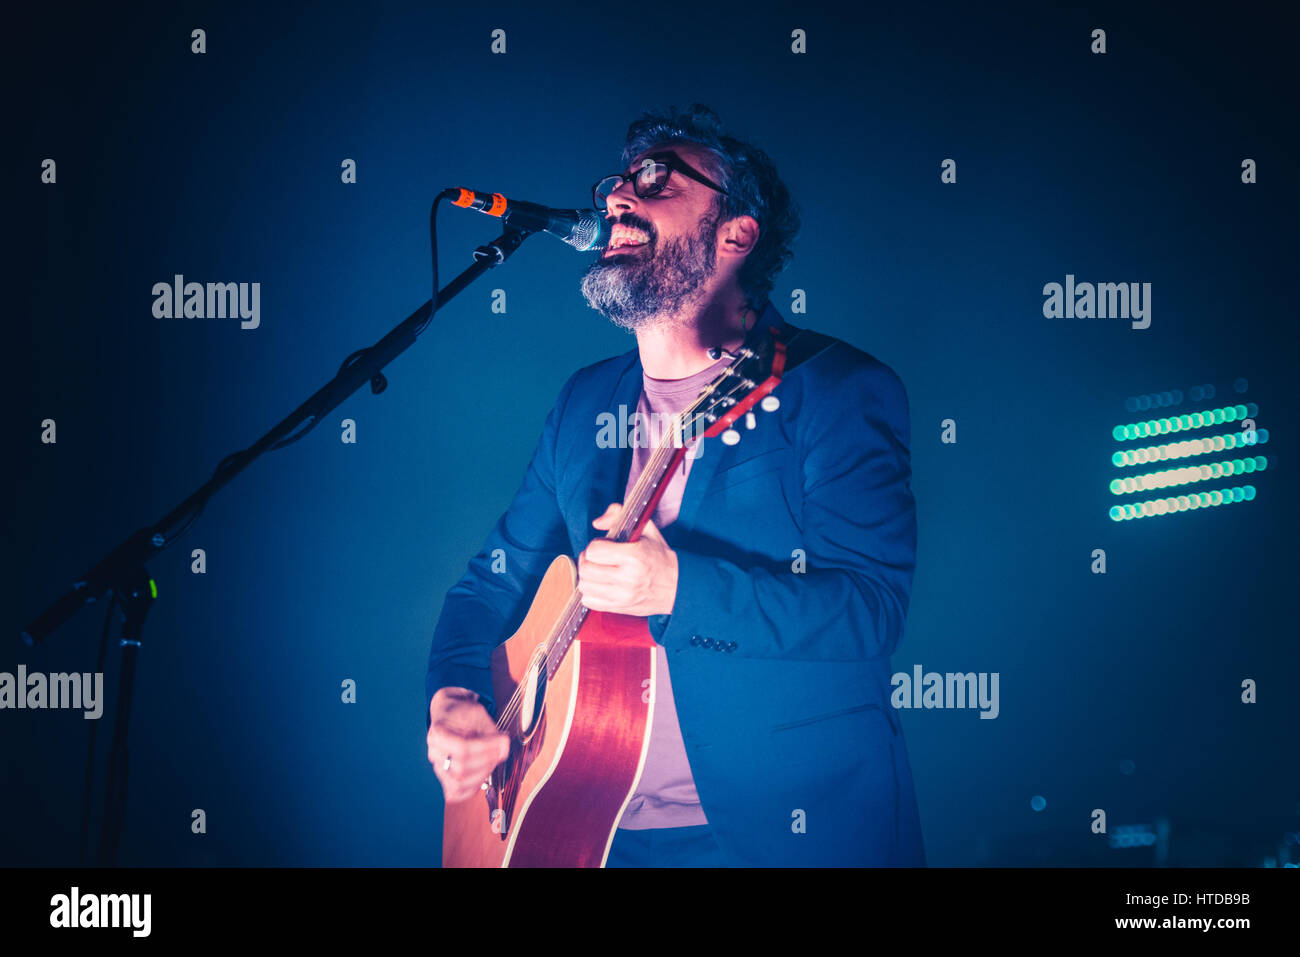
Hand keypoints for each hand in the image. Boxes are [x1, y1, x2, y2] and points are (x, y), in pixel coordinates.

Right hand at [427, 687, 509, 802]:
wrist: (450, 715)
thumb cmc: (462, 714)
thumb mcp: (478, 714)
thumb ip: (492, 732)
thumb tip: (504, 749)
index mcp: (438, 732)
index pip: (461, 748)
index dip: (485, 747)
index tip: (502, 740)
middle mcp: (434, 752)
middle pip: (459, 769)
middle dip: (487, 762)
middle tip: (500, 751)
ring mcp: (438, 766)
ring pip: (457, 784)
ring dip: (482, 775)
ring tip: (493, 761)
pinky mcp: (445, 777)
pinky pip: (454, 793)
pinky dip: (472, 789)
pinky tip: (484, 776)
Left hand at [577, 502, 677, 616]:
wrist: (677, 586)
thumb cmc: (660, 557)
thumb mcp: (646, 529)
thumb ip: (619, 515)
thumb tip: (597, 522)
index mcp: (634, 556)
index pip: (594, 551)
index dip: (595, 546)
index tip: (603, 546)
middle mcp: (627, 578)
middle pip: (586, 569)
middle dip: (587, 560)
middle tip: (595, 558)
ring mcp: (623, 596)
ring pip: (585, 586)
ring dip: (587, 577)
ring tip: (597, 571)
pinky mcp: (620, 607)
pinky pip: (589, 601)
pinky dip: (590, 593)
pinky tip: (600, 585)